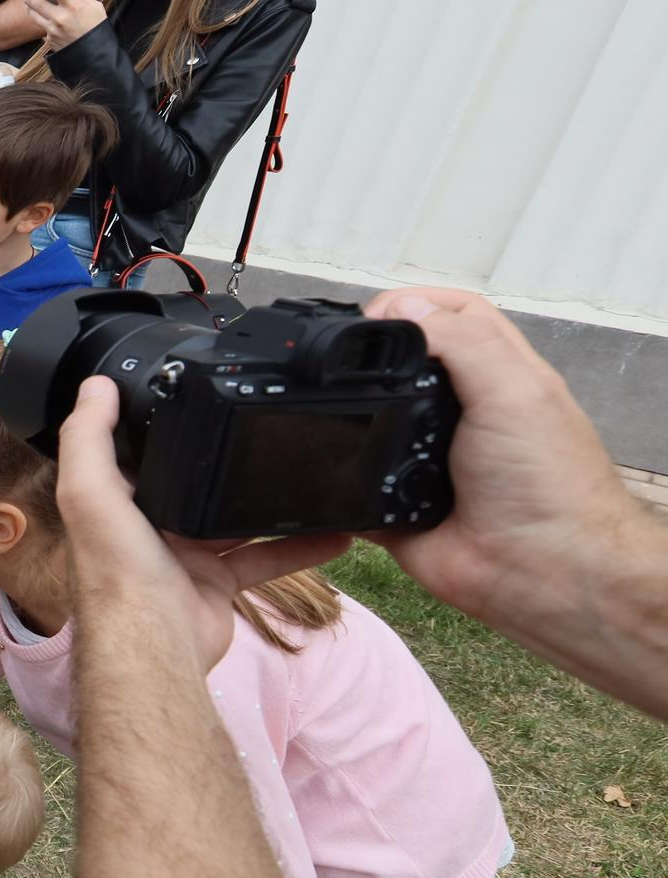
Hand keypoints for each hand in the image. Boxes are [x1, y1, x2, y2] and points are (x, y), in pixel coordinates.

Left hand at [24, 0, 107, 50]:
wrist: (95, 55)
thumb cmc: (97, 29)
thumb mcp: (96, 8)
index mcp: (73, 6)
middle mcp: (60, 17)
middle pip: (38, 3)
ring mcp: (53, 30)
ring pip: (35, 16)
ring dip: (30, 10)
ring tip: (27, 5)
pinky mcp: (50, 40)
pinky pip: (44, 30)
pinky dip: (44, 25)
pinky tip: (45, 23)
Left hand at [54, 377, 344, 670]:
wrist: (156, 647)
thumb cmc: (118, 572)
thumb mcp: (91, 492)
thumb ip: (89, 437)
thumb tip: (96, 385)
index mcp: (116, 503)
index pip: (138, 453)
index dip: (163, 427)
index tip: (200, 395)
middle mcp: (148, 527)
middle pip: (192, 482)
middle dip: (225, 460)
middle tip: (266, 431)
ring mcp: (186, 556)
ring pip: (235, 518)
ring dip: (269, 500)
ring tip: (311, 473)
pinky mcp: (218, 584)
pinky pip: (264, 557)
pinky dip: (298, 546)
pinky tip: (333, 533)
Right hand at [360, 288, 636, 623]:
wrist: (542, 572)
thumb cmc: (551, 486)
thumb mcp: (516, 391)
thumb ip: (465, 343)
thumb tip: (404, 307)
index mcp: (496, 375)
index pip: (451, 316)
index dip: (411, 304)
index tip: (372, 315)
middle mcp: (461, 412)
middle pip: (402, 362)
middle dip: (370, 358)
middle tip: (340, 362)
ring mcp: (426, 457)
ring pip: (371, 419)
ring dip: (350, 416)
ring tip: (327, 409)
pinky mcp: (396, 503)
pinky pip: (351, 483)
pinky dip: (336, 476)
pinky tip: (326, 467)